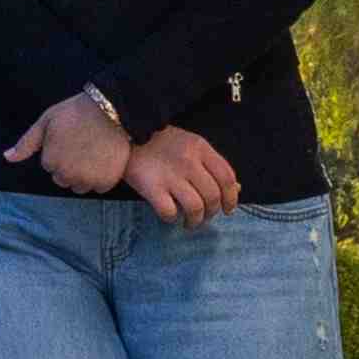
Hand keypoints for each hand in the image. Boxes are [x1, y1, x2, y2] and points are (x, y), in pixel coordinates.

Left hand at [3, 92, 133, 194]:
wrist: (112, 110)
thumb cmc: (77, 113)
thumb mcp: (46, 122)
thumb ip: (26, 143)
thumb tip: (7, 158)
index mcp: (50, 161)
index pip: (50, 166)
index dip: (59, 152)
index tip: (69, 139)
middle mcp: (66, 175)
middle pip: (63, 179)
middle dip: (69, 167)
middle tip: (81, 147)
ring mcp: (87, 180)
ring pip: (80, 186)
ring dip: (84, 175)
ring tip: (93, 153)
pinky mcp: (106, 182)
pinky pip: (99, 188)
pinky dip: (102, 178)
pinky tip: (104, 160)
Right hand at [121, 126, 242, 227]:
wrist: (124, 134)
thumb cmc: (159, 142)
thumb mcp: (190, 145)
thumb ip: (211, 165)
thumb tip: (235, 190)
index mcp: (200, 148)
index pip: (227, 177)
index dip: (231, 198)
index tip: (227, 209)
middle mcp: (189, 161)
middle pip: (212, 196)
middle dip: (212, 213)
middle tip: (204, 217)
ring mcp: (170, 175)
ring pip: (195, 207)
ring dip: (196, 221)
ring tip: (190, 223)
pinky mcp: (151, 187)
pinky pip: (169, 212)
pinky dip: (173, 218)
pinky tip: (170, 216)